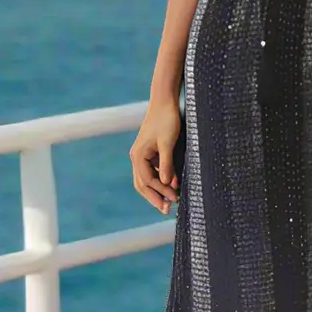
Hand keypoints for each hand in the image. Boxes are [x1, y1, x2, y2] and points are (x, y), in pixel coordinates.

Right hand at [129, 98, 180, 214]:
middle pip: (142, 184)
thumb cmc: (166, 120)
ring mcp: (141, 155)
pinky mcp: (149, 151)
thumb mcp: (168, 143)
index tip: (174, 200)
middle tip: (166, 210)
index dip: (161, 192)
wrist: (164, 101)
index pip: (148, 181)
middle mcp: (136, 157)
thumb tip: (166, 184)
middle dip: (154, 197)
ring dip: (156, 191)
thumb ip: (166, 164)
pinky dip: (159, 180)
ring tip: (168, 202)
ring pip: (146, 179)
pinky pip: (151, 171)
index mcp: (138, 155)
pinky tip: (170, 185)